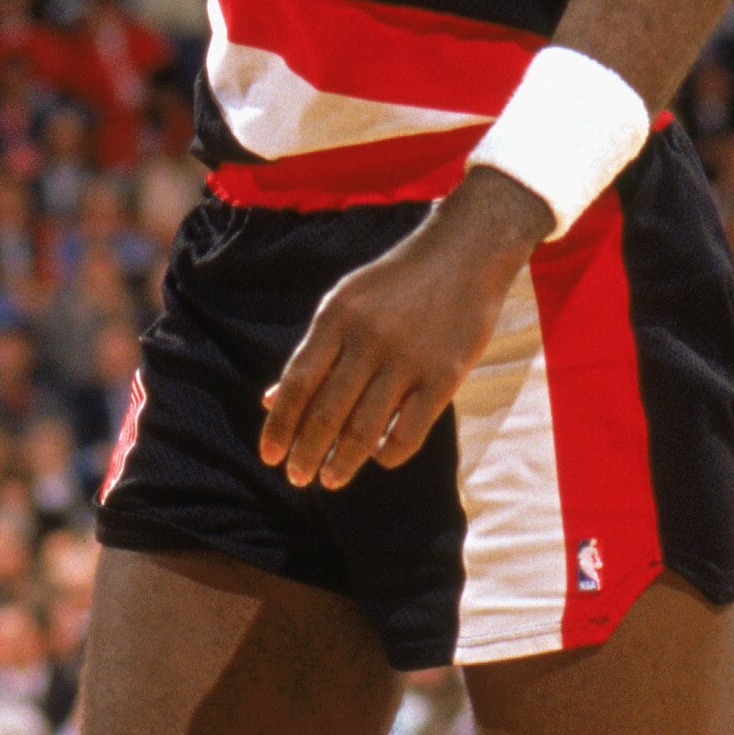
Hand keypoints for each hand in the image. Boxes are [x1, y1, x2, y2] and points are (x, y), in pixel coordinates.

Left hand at [260, 168, 548, 490]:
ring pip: (365, 429)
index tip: (268, 457)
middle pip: (327, 412)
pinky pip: (409, 432)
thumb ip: (313, 353)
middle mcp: (369, 338)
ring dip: (342, 463)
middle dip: (306, 452)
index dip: (279, 425)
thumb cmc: (396, 283)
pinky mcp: (445, 376)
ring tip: (329, 480)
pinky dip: (388, 454)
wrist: (465, 253)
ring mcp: (408, 359)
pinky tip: (378, 458)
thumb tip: (270, 400)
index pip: (297, 383)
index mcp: (337, 317)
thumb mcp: (345, 304)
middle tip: (296, 478)